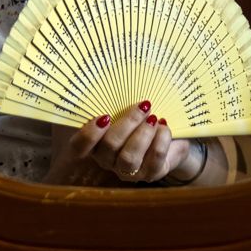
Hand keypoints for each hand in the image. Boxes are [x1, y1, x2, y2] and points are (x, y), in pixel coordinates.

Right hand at [64, 101, 195, 185]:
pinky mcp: (150, 174)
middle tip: (144, 106)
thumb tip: (116, 75)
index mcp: (96, 144)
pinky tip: (164, 126)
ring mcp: (128, 171)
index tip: (105, 115)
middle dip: (127, 123)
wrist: (172, 141)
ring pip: (129, 157)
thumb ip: (117, 103)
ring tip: (154, 118)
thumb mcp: (128, 111)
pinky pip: (154, 158)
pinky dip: (160, 139)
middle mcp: (108, 161)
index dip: (88, 134)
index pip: (79, 147)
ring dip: (143, 133)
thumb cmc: (143, 122)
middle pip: (109, 146)